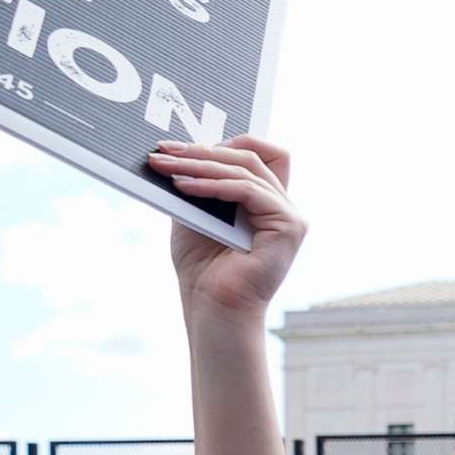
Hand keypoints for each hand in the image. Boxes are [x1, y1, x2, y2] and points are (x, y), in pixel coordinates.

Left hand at [156, 137, 306, 323]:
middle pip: (251, 154)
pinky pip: (249, 190)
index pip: (257, 154)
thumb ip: (198, 186)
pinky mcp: (289, 227)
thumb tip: (178, 151)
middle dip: (202, 149)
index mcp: (265, 203)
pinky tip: (184, 187)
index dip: (222, 143)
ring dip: (200, 164)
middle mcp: (283, 206)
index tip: (177, 148)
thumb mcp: (194, 215)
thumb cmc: (203, 272)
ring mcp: (290, 216)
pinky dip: (213, 184)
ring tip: (165, 167)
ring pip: (246, 168)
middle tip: (164, 151)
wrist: (214, 311)